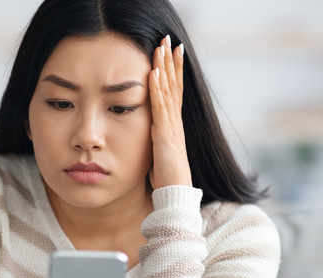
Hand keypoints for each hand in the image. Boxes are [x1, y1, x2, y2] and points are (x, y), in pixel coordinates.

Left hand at [148, 35, 191, 188]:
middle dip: (171, 61)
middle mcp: (175, 122)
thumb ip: (155, 138)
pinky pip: (160, 108)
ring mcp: (171, 127)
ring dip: (164, 67)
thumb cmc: (165, 177)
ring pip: (168, 91)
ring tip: (161, 47)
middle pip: (174, 84)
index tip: (172, 51)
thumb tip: (147, 131)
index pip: (174, 91)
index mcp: (173, 124)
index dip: (174, 70)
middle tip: (169, 39)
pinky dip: (157, 89)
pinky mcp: (165, 135)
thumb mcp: (158, 151)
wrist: (174, 194)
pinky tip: (153, 73)